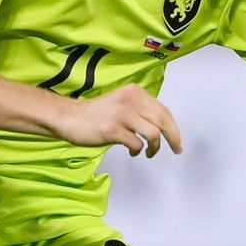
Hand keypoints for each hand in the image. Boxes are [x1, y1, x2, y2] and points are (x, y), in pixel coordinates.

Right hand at [53, 86, 182, 157]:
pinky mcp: (113, 129)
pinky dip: (137, 151)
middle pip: (163, 121)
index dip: (173, 127)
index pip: (163, 110)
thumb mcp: (121, 103)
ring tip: (149, 153)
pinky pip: (136, 144)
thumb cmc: (95, 114)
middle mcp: (130, 100)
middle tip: (176, 149)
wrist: (69, 117)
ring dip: (155, 147)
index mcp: (134, 92)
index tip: (176, 140)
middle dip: (173, 138)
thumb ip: (140, 109)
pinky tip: (132, 152)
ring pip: (153, 133)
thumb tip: (161, 126)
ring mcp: (122, 114)